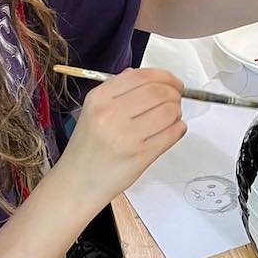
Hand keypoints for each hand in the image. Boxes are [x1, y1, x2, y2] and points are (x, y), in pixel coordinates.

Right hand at [58, 69, 185, 207]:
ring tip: (171, 117)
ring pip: (169, 111)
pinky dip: (179, 128)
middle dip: (174, 93)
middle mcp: (111, 114)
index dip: (165, 76)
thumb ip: (119, 91)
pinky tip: (173, 129)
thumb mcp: (93, 110)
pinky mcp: (140, 156)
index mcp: (99, 98)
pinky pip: (172, 133)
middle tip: (176, 98)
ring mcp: (126, 136)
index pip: (141, 76)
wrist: (78, 181)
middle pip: (159, 92)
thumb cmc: (88, 147)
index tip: (172, 82)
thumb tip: (151, 78)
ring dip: (177, 111)